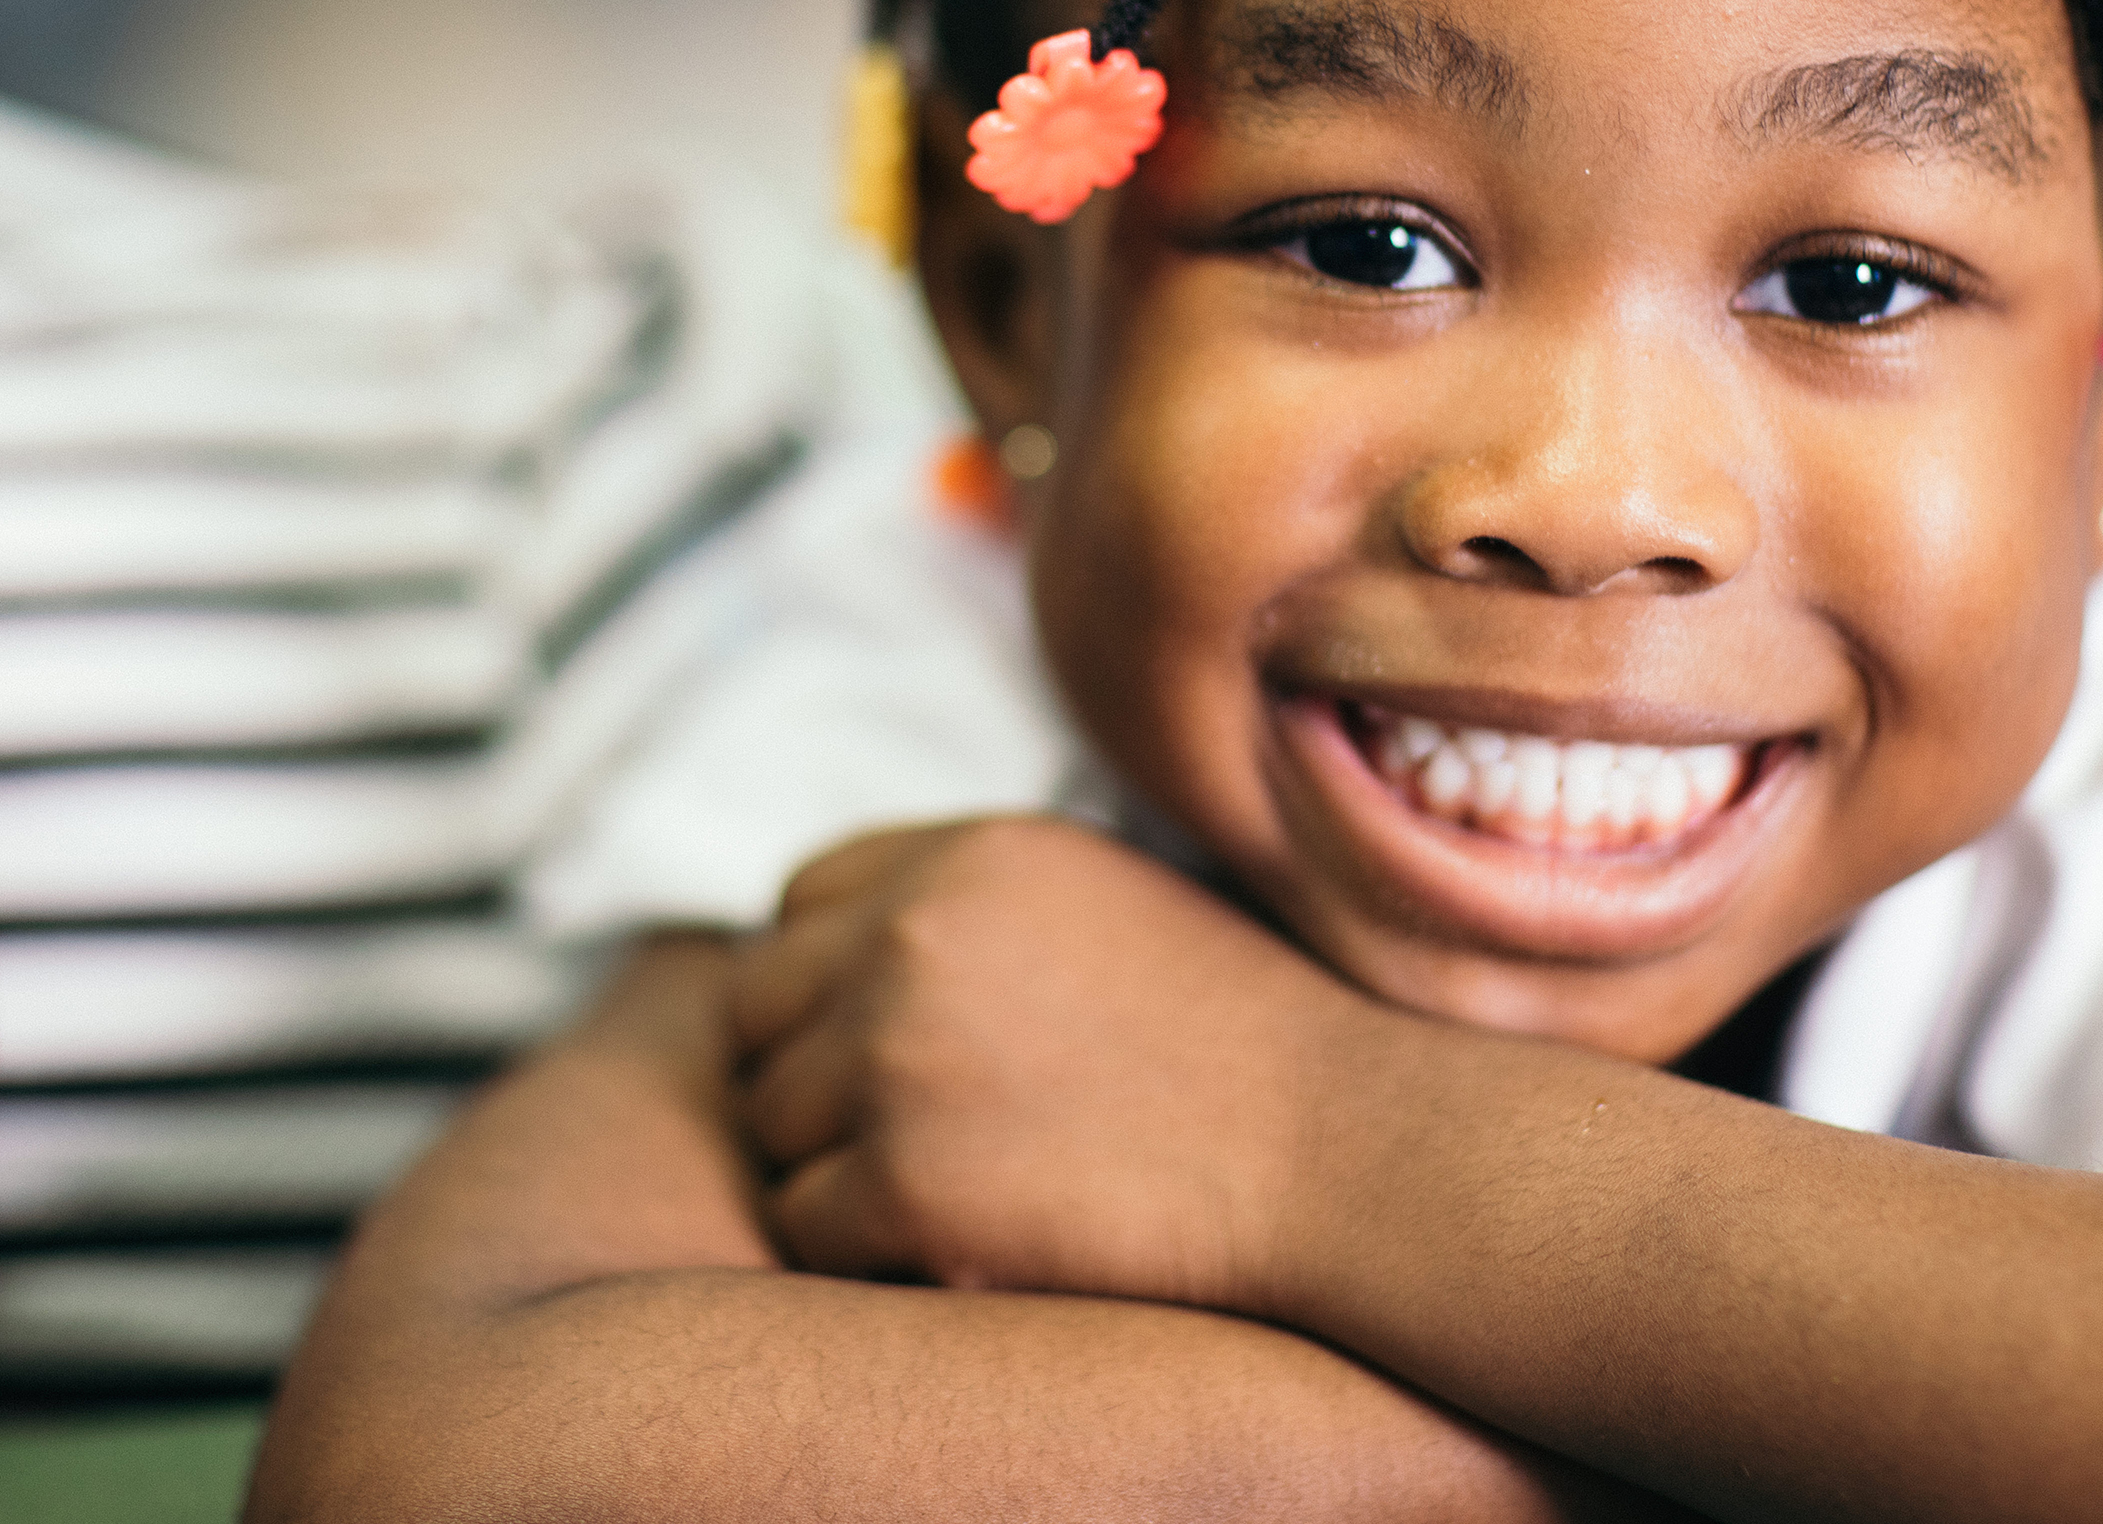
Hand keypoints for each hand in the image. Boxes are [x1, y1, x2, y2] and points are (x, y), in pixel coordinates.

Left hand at [727, 815, 1370, 1315]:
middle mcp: (908, 937)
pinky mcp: (903, 1181)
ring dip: (838, 1166)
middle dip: (812, 1070)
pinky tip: (968, 1241)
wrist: (1343, 1149)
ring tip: (958, 1186)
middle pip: (758, 1012)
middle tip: (907, 1128)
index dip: (830, 976)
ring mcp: (894, 1058)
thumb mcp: (1104, 897)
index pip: (801, 901)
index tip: (886, 1035)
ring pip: (773, 1126)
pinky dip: (870, 1248)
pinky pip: (810, 1224)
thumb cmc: (1245, 1038)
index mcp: (962, 854)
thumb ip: (969, 904)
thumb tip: (847, 948)